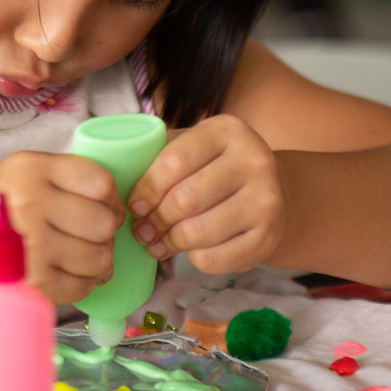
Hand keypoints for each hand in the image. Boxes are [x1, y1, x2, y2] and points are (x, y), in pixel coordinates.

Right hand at [0, 151, 123, 304]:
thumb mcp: (21, 173)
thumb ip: (64, 177)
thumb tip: (115, 205)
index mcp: (31, 169)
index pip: (100, 182)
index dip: (110, 199)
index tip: (104, 207)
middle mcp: (31, 204)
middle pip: (103, 223)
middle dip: (103, 233)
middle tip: (86, 235)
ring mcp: (32, 246)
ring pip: (99, 258)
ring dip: (97, 261)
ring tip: (77, 256)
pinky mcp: (32, 283)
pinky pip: (83, 286)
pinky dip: (82, 284)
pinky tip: (66, 274)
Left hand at [126, 114, 284, 274]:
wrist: (272, 190)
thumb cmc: (217, 167)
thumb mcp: (195, 145)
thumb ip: (161, 152)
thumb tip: (118, 175)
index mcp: (227, 130)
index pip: (174, 160)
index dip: (147, 188)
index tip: (134, 205)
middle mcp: (254, 160)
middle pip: (186, 199)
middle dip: (155, 220)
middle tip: (141, 231)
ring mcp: (266, 199)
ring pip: (199, 232)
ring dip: (170, 243)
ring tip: (156, 244)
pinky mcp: (268, 236)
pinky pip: (216, 258)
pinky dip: (195, 259)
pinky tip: (190, 252)